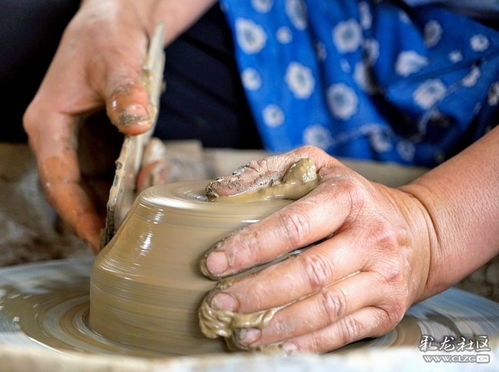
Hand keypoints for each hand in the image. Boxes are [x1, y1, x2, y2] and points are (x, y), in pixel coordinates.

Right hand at [23, 0, 160, 250]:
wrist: (118, 25)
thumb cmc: (107, 37)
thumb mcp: (116, 59)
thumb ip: (125, 92)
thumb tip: (135, 124)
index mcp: (49, 123)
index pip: (58, 181)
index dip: (78, 214)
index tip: (98, 239)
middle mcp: (62, 139)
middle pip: (78, 192)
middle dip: (106, 213)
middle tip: (134, 229)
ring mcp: (83, 142)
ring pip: (100, 185)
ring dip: (126, 194)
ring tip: (152, 181)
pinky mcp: (103, 141)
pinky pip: (117, 171)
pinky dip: (136, 176)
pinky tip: (155, 165)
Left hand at [201, 145, 435, 352]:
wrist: (420, 231)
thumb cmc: (356, 199)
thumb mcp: (319, 166)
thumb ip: (270, 171)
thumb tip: (221, 191)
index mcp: (348, 198)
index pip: (294, 225)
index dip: (251, 247)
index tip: (215, 262)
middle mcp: (370, 238)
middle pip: (308, 273)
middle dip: (257, 291)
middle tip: (220, 301)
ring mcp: (383, 277)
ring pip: (325, 308)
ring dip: (277, 324)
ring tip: (240, 331)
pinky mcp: (387, 309)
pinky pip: (343, 331)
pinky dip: (307, 342)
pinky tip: (277, 344)